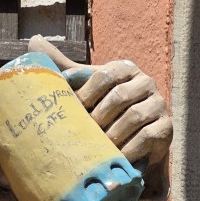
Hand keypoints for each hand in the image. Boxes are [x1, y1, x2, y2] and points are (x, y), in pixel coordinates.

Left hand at [27, 35, 172, 172]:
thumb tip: (33, 42)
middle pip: (119, 97)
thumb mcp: (87, 93)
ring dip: (111, 135)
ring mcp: (158, 105)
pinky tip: (116, 158)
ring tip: (97, 149)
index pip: (105, 75)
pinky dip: (128, 150)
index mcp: (125, 69)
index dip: (86, 95)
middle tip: (82, 136)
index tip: (73, 114)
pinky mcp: (166, 129)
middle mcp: (146, 82)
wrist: (133, 146)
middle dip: (97, 118)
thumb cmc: (104, 117)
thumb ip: (66, 71)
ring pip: (133, 117)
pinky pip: (146, 137)